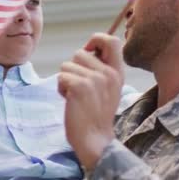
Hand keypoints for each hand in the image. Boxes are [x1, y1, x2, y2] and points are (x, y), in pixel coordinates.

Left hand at [58, 33, 123, 169]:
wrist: (95, 140)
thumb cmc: (96, 115)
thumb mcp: (109, 89)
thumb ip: (102, 69)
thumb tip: (87, 51)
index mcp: (118, 72)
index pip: (111, 40)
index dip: (96, 40)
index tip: (89, 52)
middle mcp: (108, 73)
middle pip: (80, 53)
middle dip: (74, 68)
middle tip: (81, 88)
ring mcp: (94, 79)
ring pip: (67, 65)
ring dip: (66, 79)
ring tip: (75, 96)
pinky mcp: (79, 87)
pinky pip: (61, 76)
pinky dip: (61, 88)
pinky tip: (70, 101)